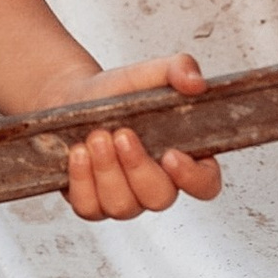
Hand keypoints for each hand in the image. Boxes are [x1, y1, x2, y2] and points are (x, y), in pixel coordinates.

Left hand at [55, 56, 222, 222]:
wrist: (72, 98)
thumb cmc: (117, 93)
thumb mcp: (148, 73)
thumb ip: (178, 69)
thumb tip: (195, 82)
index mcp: (182, 158)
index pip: (205, 184)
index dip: (193, 177)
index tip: (171, 154)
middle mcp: (156, 184)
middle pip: (160, 198)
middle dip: (137, 168)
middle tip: (121, 134)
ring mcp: (125, 199)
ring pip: (123, 206)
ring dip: (107, 172)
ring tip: (95, 137)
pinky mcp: (92, 204)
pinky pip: (90, 208)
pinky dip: (82, 182)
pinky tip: (78, 154)